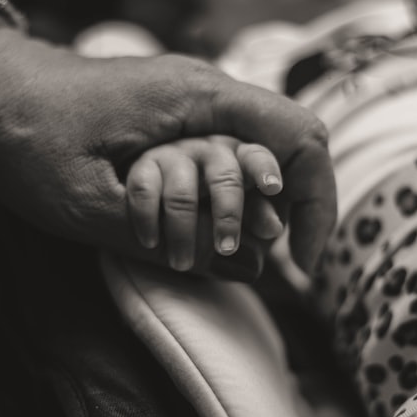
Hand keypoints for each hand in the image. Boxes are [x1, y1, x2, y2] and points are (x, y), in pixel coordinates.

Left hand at [0, 24, 335, 279]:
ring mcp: (190, 100)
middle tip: (276, 268)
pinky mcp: (171, 114)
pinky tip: (209, 232)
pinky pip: (226, 151)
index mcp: (199, 99)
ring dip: (254, 208)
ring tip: (234, 257)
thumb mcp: (94, 206)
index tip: (301, 263)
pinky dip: (230, 194)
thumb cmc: (22, 138)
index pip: (301, 141)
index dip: (316, 206)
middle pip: (289, 147)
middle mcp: (206, 91)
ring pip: (258, 152)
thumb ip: (177, 239)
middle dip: (291, 212)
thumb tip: (252, 269)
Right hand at [126, 136, 284, 271]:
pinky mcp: (143, 167)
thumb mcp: (244, 220)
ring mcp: (175, 155)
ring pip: (182, 193)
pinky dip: (147, 220)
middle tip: (227, 249)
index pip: (257, 159)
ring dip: (182, 232)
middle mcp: (210, 152)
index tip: (274, 188)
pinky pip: (144, 191)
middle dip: (227, 216)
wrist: (166, 211)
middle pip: (224, 178)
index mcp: (241, 159)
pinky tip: (151, 243)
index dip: (265, 171)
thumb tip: (273, 228)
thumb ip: (258, 221)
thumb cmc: (215, 212)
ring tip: (182, 264)